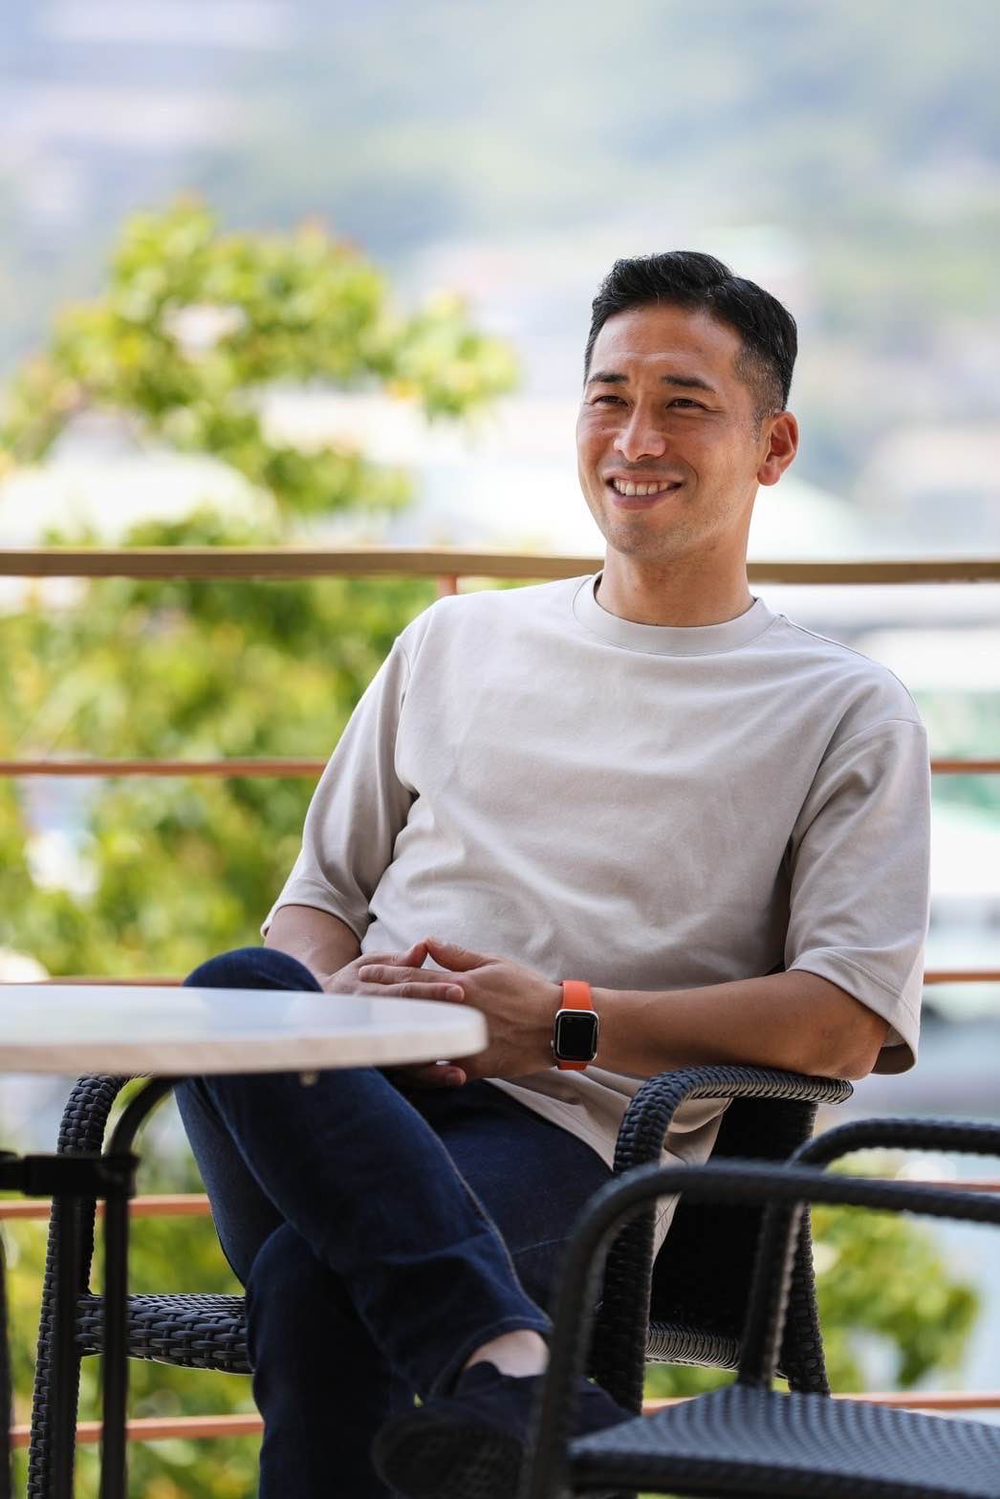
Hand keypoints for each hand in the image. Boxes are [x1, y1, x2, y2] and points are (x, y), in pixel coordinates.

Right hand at [321, 941, 468, 1088]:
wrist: (318, 1012)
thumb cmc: (355, 982)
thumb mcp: (370, 964)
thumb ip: (399, 960)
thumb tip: (424, 947)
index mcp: (371, 993)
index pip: (406, 991)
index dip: (433, 991)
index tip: (460, 990)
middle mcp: (370, 1023)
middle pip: (407, 1028)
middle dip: (438, 1030)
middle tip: (468, 1031)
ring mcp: (371, 1048)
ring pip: (402, 1061)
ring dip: (430, 1070)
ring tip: (458, 1074)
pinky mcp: (376, 1066)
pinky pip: (402, 1079)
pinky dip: (424, 1082)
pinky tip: (448, 1082)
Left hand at [357, 936, 560, 1082]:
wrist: (558, 1024)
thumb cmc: (528, 990)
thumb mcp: (494, 963)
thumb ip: (458, 956)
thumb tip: (428, 943)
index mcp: (462, 986)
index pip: (416, 978)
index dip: (388, 974)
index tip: (366, 973)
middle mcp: (459, 1014)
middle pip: (411, 1009)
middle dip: (382, 1003)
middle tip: (358, 1000)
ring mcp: (465, 1042)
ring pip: (422, 1041)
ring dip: (395, 1036)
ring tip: (370, 1032)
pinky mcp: (475, 1066)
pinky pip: (442, 1069)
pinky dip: (422, 1068)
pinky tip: (403, 1066)